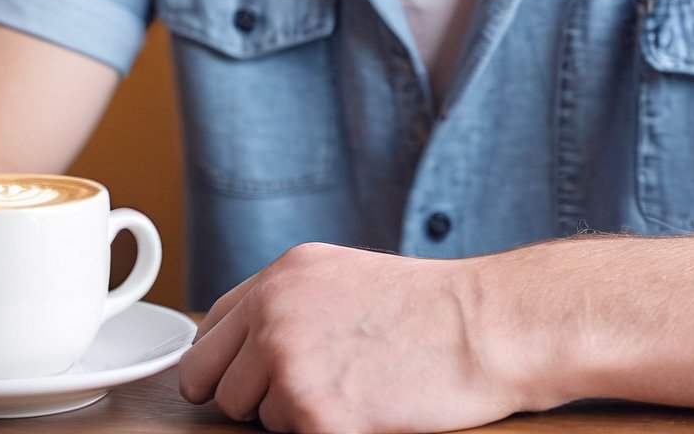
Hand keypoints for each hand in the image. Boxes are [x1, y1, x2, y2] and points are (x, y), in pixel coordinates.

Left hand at [176, 240, 538, 432]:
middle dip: (249, 395)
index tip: (246, 378)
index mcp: (282, 275)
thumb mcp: (345, 280)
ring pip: (251, 417)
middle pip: (213, 382)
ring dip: (291, 415)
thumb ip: (289, 306)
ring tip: (351, 388)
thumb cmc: (430, 308)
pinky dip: (325, 431)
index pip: (209, 331)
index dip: (224, 363)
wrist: (484, 326)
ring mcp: (289, 362)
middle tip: (305, 391)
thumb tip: (245, 352)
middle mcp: (274, 311)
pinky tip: (364, 407)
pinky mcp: (314, 413)